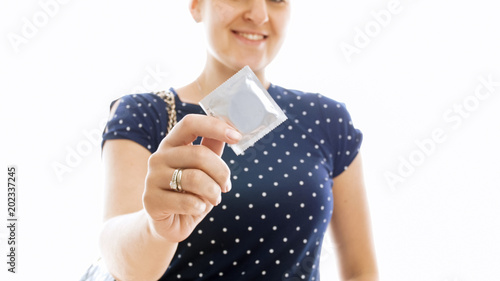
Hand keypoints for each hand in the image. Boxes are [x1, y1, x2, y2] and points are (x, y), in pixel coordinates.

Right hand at [143, 114, 241, 241]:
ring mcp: (152, 178)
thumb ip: (212, 149)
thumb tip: (231, 128)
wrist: (169, 223)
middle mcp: (159, 157)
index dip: (215, 126)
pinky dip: (200, 207)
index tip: (237, 136)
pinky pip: (187, 202)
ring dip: (213, 192)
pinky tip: (197, 209)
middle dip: (221, 172)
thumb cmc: (190, 193)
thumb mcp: (204, 169)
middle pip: (199, 154)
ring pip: (195, 178)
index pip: (190, 124)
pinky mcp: (150, 201)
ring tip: (214, 199)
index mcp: (172, 144)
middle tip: (226, 186)